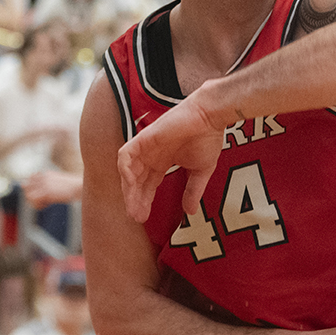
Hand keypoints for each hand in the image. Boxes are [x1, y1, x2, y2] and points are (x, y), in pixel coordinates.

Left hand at [22, 169, 82, 208]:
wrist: (79, 187)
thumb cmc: (72, 188)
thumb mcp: (58, 183)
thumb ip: (47, 185)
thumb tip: (37, 191)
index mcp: (45, 174)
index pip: (30, 180)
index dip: (33, 189)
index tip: (41, 195)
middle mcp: (42, 177)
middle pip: (26, 187)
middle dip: (31, 195)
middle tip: (41, 201)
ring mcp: (44, 184)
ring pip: (28, 194)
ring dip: (34, 201)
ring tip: (44, 204)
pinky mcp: (46, 192)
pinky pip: (34, 199)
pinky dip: (38, 205)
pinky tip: (47, 206)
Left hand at [118, 96, 225, 222]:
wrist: (210, 117)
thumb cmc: (208, 137)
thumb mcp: (200, 171)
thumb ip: (193, 191)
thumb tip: (191, 211)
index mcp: (163, 161)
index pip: (147, 185)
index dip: (144, 201)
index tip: (143, 217)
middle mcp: (151, 155)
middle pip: (136, 181)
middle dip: (134, 200)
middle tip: (136, 217)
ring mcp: (146, 146)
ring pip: (128, 171)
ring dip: (129, 190)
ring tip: (133, 207)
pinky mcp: (144, 138)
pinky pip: (125, 155)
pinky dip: (125, 170)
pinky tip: (131, 185)